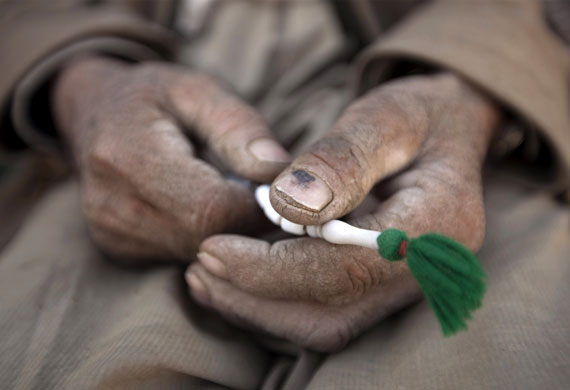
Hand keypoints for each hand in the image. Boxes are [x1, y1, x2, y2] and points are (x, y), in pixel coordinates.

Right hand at [53, 56, 289, 261]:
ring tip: (226, 194)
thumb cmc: (155, 97)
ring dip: (226, 232)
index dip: (254, 206)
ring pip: (195, 254)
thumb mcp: (199, 91)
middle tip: (255, 192)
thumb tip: (277, 171)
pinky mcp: (118, 249)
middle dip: (244, 222)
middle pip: (204, 239)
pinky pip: (180, 258)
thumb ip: (238, 126)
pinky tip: (202, 209)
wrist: (95, 111)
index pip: (210, 209)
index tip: (273, 186)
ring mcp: (111, 233)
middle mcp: (109, 205)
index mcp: (128, 156)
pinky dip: (204, 238)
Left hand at [187, 73, 499, 350]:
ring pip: (324, 325)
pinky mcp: (380, 287)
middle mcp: (425, 273)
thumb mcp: (386, 117)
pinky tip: (233, 283)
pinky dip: (274, 306)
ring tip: (205, 278)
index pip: (346, 269)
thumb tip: (288, 204)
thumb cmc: (420, 116)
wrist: (448, 131)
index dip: (274, 268)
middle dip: (257, 298)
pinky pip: (324, 314)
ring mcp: (403, 286)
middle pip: (332, 313)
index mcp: (437, 228)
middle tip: (200, 267)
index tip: (215, 248)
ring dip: (259, 309)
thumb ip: (342, 159)